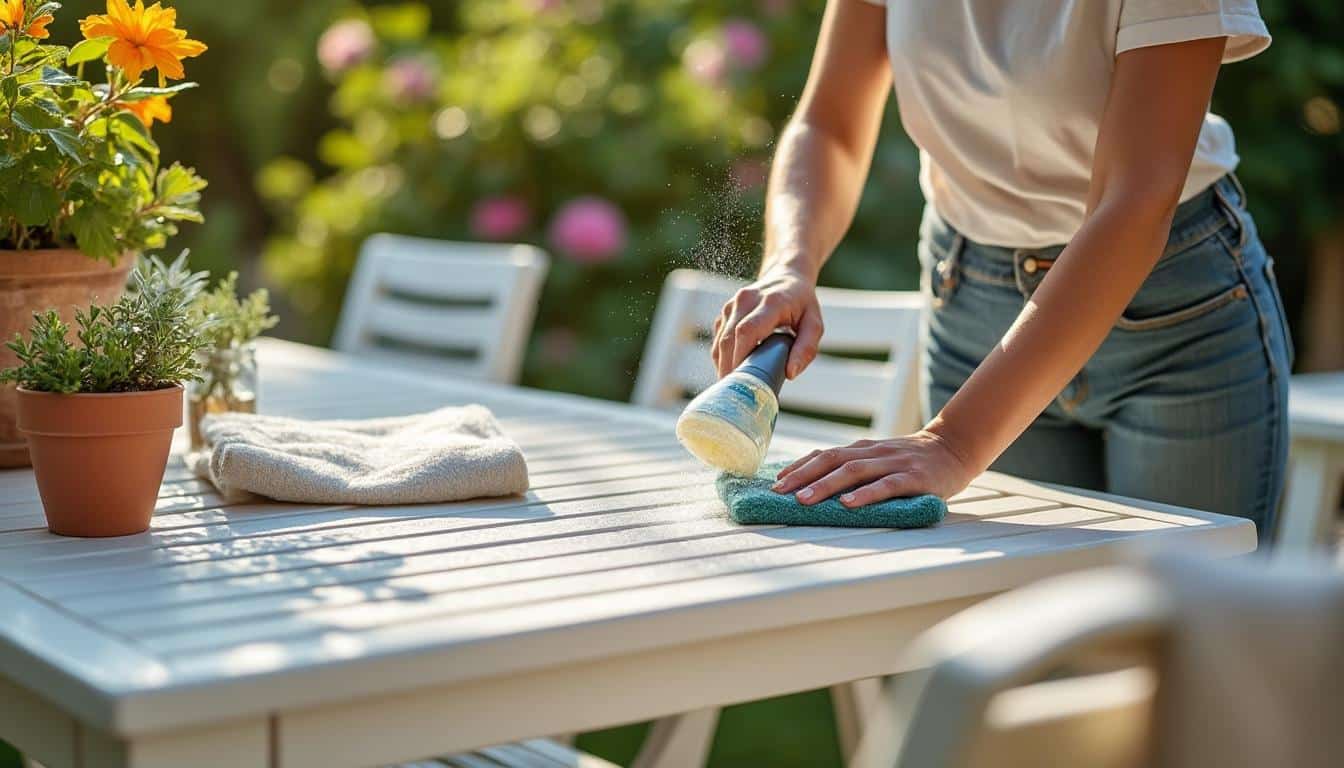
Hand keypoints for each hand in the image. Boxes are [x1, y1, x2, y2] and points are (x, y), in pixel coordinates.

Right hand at [712, 265, 822, 378]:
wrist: (786, 276)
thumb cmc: (802, 303)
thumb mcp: (814, 324)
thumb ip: (806, 348)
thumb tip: (790, 373)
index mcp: (770, 302)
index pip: (747, 331)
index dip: (741, 358)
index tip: (744, 382)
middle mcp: (745, 300)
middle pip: (728, 340)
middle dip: (730, 369)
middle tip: (737, 394)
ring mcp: (731, 305)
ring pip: (719, 342)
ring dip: (724, 366)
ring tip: (734, 387)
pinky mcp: (725, 312)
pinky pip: (718, 340)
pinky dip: (723, 358)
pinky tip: (734, 371)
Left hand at [771, 430, 975, 505]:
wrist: (954, 448)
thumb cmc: (910, 461)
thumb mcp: (878, 459)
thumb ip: (854, 467)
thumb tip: (815, 484)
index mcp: (862, 449)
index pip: (824, 454)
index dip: (799, 466)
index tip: (776, 481)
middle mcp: (873, 452)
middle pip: (832, 460)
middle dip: (803, 475)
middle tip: (779, 492)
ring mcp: (893, 463)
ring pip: (854, 471)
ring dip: (825, 485)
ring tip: (804, 500)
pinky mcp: (914, 477)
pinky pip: (887, 485)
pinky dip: (866, 494)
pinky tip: (849, 504)